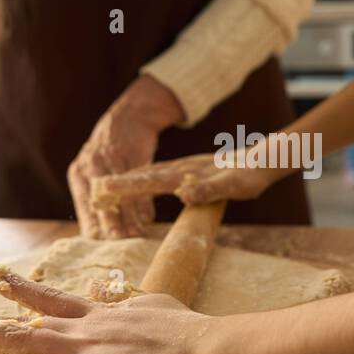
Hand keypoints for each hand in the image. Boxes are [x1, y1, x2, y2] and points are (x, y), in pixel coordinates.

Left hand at [0, 266, 213, 353]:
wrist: (206, 347)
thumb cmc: (188, 330)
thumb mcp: (153, 304)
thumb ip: (124, 301)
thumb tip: (105, 291)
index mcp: (102, 314)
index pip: (53, 301)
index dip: (22, 291)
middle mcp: (87, 329)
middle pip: (27, 323)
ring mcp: (88, 352)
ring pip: (28, 345)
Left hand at [69, 75, 184, 238]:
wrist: (129, 117)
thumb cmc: (113, 152)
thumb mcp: (98, 172)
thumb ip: (99, 200)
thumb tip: (105, 236)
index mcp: (79, 174)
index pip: (84, 208)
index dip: (95, 228)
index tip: (105, 248)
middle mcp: (89, 166)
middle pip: (100, 202)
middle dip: (111, 225)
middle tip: (121, 243)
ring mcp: (110, 158)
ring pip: (119, 194)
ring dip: (129, 217)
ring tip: (137, 235)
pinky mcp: (129, 151)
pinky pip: (136, 182)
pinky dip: (142, 200)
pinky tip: (148, 216)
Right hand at [90, 149, 284, 212]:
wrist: (262, 159)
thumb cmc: (251, 175)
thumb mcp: (236, 186)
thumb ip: (211, 189)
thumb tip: (185, 194)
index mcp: (187, 174)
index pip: (151, 181)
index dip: (127, 188)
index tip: (102, 191)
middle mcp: (179, 171)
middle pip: (141, 177)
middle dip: (116, 187)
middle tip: (91, 194)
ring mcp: (180, 172)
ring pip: (145, 176)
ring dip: (123, 185)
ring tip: (100, 192)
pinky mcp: (185, 175)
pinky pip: (155, 180)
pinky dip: (138, 184)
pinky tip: (129, 188)